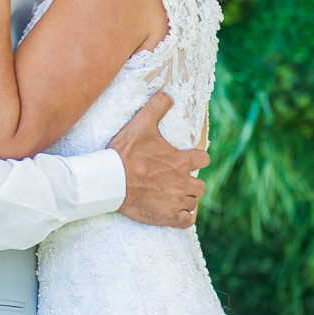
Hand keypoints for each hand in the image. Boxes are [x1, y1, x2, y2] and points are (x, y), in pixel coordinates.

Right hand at [109, 93, 209, 228]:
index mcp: (182, 160)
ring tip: (172, 195)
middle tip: (176, 181)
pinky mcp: (168, 217)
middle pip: (201, 185)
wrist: (109, 181)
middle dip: (191, 182)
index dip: (197, 159)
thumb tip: (167, 94)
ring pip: (193, 201)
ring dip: (186, 199)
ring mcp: (176, 201)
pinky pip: (188, 220)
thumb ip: (156, 107)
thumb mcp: (140, 124)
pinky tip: (175, 211)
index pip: (204, 159)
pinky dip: (184, 217)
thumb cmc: (125, 153)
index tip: (187, 161)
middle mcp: (183, 182)